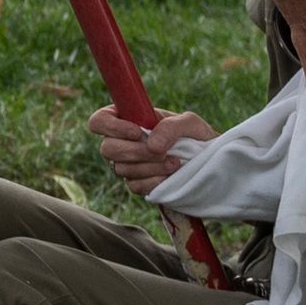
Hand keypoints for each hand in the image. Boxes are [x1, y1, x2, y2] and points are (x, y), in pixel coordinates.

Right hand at [89, 104, 214, 191]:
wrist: (206, 162)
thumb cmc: (195, 136)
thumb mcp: (190, 123)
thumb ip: (171, 126)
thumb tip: (152, 145)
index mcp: (126, 118)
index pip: (98, 121)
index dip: (112, 127)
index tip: (138, 132)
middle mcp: (120, 141)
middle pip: (106, 149)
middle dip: (137, 152)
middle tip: (163, 152)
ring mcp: (126, 164)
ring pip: (120, 169)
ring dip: (150, 167)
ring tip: (175, 163)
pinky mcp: (136, 183)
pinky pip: (133, 186)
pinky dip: (153, 182)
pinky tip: (169, 176)